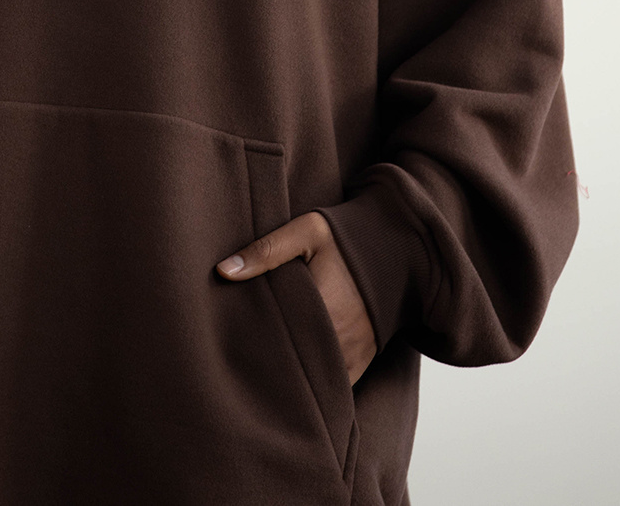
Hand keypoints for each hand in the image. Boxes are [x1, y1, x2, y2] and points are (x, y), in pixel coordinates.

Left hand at [216, 211, 377, 384]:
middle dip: (266, 365)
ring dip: (290, 378)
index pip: (275, 340)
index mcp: (320, 308)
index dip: (250, 345)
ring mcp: (351, 355)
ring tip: (259, 374)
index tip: (229, 345)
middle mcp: (338, 339)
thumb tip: (223, 271)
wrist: (396, 249)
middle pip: (291, 365)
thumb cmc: (346, 238)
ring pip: (312, 381)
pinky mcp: (360, 362)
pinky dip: (314, 385)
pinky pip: (333, 388)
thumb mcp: (307, 231)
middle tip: (237, 362)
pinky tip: (291, 382)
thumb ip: (267, 250)